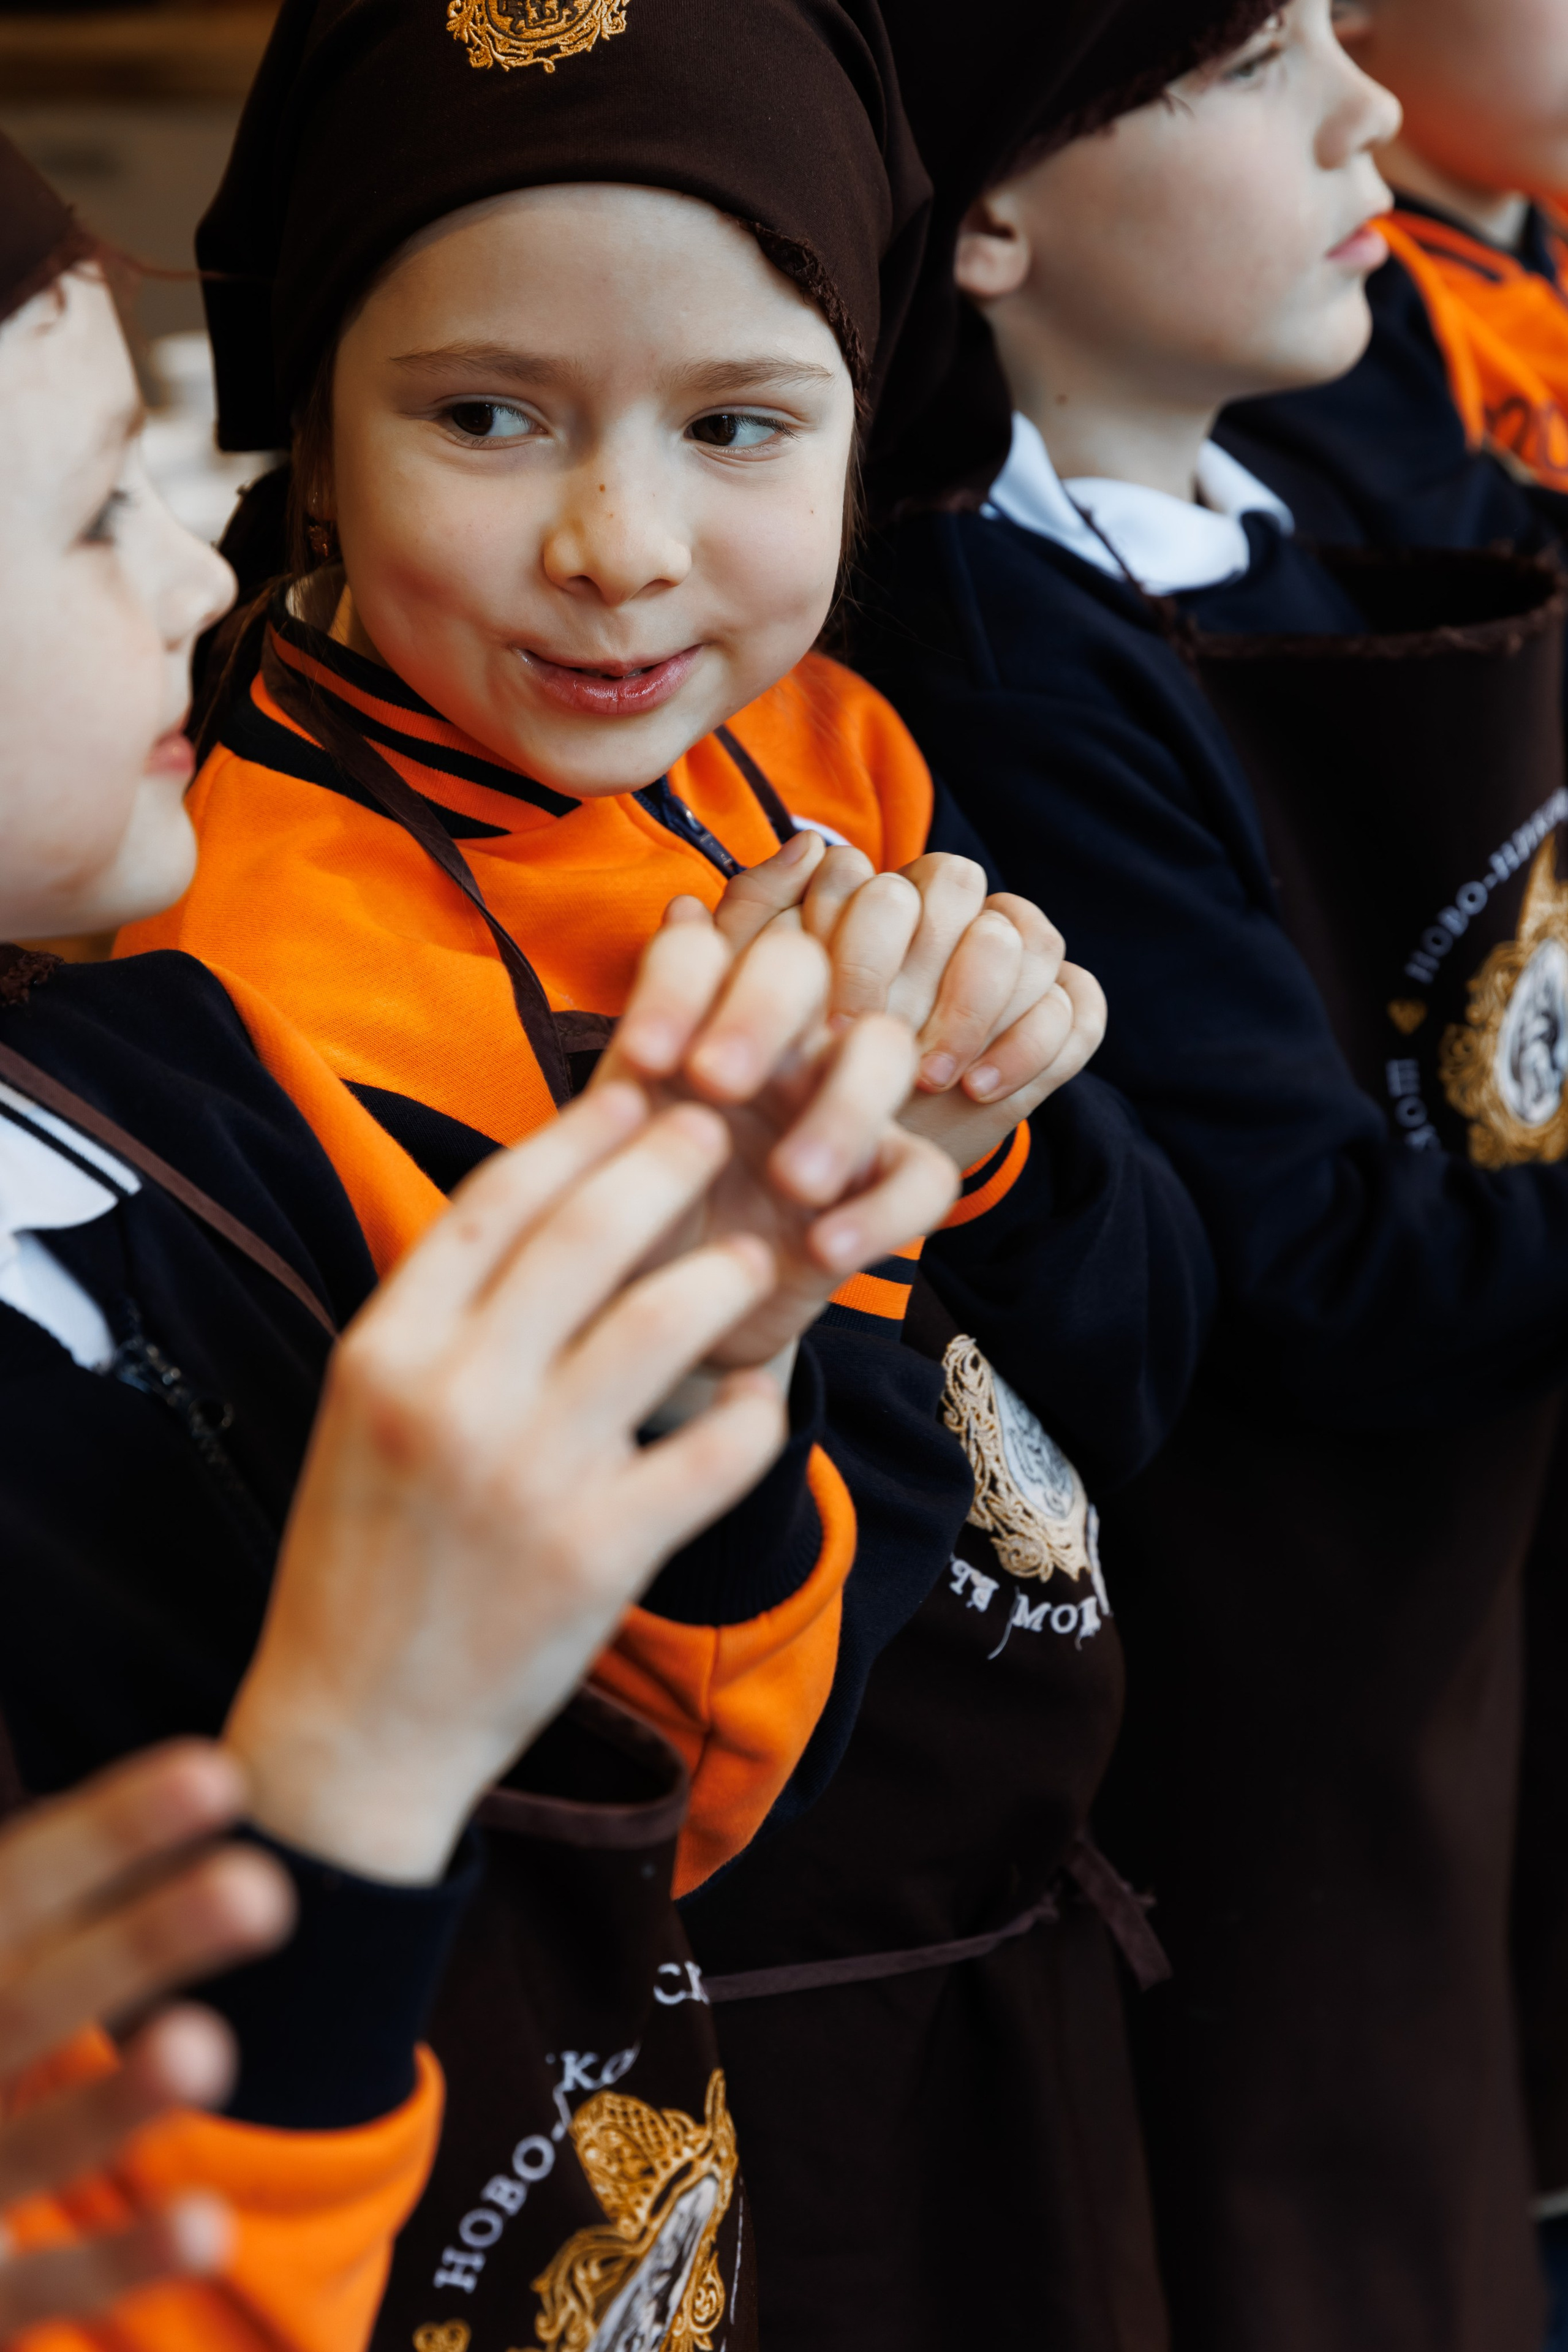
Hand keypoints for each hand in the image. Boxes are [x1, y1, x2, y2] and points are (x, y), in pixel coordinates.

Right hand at [0, 1742, 293, 2339]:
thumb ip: (32, 1898)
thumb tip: (188, 1773)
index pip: (18, 1886)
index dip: (111, 1831)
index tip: (221, 1776)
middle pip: (29, 2000)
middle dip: (139, 1945)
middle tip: (263, 1889)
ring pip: (34, 2143)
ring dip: (118, 2102)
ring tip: (208, 2049)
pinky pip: (44, 2289)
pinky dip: (118, 2261)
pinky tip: (208, 2228)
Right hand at [225, 1081, 798, 1888]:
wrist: (354, 1728)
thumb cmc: (362, 1560)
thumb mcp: (364, 1414)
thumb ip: (441, 1319)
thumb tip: (542, 1207)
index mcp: (383, 1353)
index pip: (495, 1202)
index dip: (578, 1134)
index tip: (635, 1094)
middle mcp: (452, 1400)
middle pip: (587, 1235)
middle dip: (667, 1163)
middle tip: (718, 1132)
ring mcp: (530, 1478)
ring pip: (665, 1323)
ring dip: (724, 1275)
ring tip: (753, 1259)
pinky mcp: (601, 1554)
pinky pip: (715, 1450)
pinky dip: (754, 1412)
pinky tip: (763, 1393)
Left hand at [591, 896, 959, 1368]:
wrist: (650, 1323)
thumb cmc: (625, 1219)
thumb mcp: (608, 1142)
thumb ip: (641, 1040)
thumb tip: (682, 910)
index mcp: (695, 1019)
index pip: (708, 949)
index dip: (683, 982)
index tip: (644, 1060)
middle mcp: (773, 1044)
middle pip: (804, 968)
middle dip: (762, 1010)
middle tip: (714, 1082)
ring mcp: (837, 1109)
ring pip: (882, 1051)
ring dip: (842, 1107)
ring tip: (792, 1181)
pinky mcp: (881, 1186)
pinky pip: (925, 1177)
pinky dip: (881, 1211)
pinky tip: (822, 1249)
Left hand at [712, 832, 1106, 1170]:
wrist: (862, 1159)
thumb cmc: (805, 1077)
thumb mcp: (760, 1006)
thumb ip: (757, 916)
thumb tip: (807, 845)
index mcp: (882, 898)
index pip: (884, 875)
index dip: (861, 946)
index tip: (834, 1024)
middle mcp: (954, 913)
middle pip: (959, 882)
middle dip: (922, 970)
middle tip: (888, 1045)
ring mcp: (1017, 959)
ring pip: (1027, 936)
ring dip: (978, 1009)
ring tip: (933, 1077)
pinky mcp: (1062, 1014)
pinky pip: (1077, 1002)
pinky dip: (1031, 1045)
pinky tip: (980, 1089)